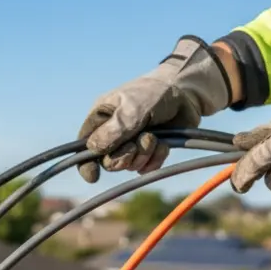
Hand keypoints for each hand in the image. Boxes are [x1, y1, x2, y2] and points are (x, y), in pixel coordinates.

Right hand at [77, 36, 234, 182]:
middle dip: (125, 156)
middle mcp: (113, 134)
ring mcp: (131, 144)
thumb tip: (93, 149)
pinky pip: (147, 168)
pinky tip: (163, 144)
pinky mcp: (149, 152)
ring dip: (144, 155)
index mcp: (101, 119)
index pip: (85, 146)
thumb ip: (114, 129)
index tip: (93, 176)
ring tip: (154, 137)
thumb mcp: (132, 108)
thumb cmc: (154, 93)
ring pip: (129, 166)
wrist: (185, 93)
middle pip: (109, 162)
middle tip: (138, 143)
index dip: (86, 164)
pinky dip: (156, 159)